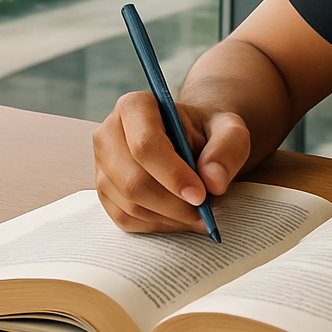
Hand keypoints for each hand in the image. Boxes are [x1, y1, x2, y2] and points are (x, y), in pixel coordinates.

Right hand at [93, 91, 251, 232]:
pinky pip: (126, 219)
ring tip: (198, 214)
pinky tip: (180, 217)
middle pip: (133, 180)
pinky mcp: (104, 193)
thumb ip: (227, 149)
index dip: (173, 174)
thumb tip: (213, 181)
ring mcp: (102, 166)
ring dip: (168, 217)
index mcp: (135, 106)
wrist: (193, 141)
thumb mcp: (230, 130)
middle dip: (172, 204)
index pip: (145, 145)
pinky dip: (158, 225)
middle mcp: (108, 134)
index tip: (201, 195)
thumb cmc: (208, 132)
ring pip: (130, 204)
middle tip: (204, 213)